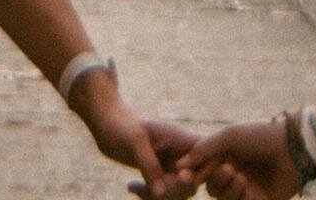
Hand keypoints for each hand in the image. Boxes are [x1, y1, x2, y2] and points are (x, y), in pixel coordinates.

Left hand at [71, 72, 193, 197]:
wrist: (107, 122)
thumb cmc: (121, 126)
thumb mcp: (134, 143)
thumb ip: (149, 167)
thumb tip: (161, 194)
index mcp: (182, 140)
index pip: (208, 158)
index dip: (202, 172)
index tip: (180, 176)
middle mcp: (181, 153)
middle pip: (194, 181)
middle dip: (176, 190)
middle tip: (154, 189)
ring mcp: (171, 164)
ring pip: (179, 191)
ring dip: (159, 196)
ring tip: (135, 188)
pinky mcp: (160, 173)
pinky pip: (163, 192)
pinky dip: (148, 194)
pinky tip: (130, 186)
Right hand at [178, 118, 306, 199]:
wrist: (294, 148)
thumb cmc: (261, 137)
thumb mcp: (230, 136)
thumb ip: (204, 150)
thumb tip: (180, 165)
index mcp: (226, 156)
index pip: (202, 171)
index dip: (195, 175)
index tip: (189, 177)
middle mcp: (235, 173)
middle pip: (213, 189)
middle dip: (218, 182)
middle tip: (230, 171)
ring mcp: (248, 189)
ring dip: (231, 192)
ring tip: (244, 179)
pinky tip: (254, 193)